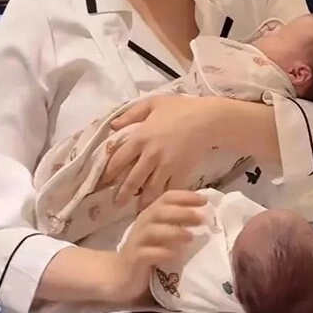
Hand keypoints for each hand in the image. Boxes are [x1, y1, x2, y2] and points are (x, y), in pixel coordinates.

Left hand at [105, 94, 222, 206]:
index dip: (109, 173)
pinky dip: (164, 198)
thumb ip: (131, 114)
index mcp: (140, 138)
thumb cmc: (181, 108)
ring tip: (138, 208)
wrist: (208, 120)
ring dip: (142, 201)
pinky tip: (160, 203)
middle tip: (117, 203)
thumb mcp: (153, 103)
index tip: (105, 182)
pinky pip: (169, 190)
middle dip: (123, 195)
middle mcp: (150, 155)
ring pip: (150, 190)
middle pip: (132, 181)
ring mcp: (166, 166)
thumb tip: (113, 126)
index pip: (118, 160)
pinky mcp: (182, 173)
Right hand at [114, 190, 206, 302]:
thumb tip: (203, 215)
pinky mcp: (134, 259)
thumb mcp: (161, 233)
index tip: (204, 200)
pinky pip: (147, 254)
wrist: (119, 274)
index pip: (167, 197)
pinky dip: (161, 253)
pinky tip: (174, 255)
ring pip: (153, 231)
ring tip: (190, 236)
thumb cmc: (146, 250)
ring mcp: (137, 241)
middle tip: (201, 219)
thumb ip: (176, 222)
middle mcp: (143, 224)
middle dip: (182, 212)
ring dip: (173, 232)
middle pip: (160, 211)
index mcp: (151, 214)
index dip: (185, 196)